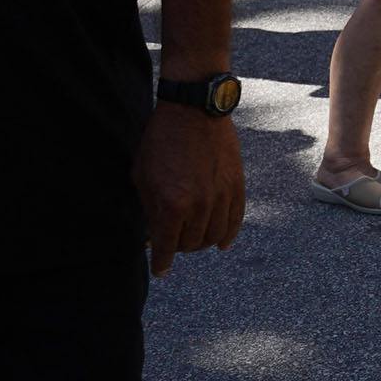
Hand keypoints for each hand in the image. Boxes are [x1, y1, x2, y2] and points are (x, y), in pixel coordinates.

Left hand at [135, 105, 243, 276]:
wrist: (194, 110)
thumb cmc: (161, 141)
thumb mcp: (143, 177)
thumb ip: (149, 210)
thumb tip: (154, 236)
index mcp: (171, 205)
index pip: (166, 249)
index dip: (161, 263)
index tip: (160, 270)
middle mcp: (199, 206)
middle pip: (190, 245)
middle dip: (178, 247)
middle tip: (172, 241)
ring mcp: (222, 196)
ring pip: (215, 237)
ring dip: (202, 242)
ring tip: (194, 237)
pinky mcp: (237, 186)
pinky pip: (236, 220)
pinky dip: (229, 235)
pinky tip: (223, 242)